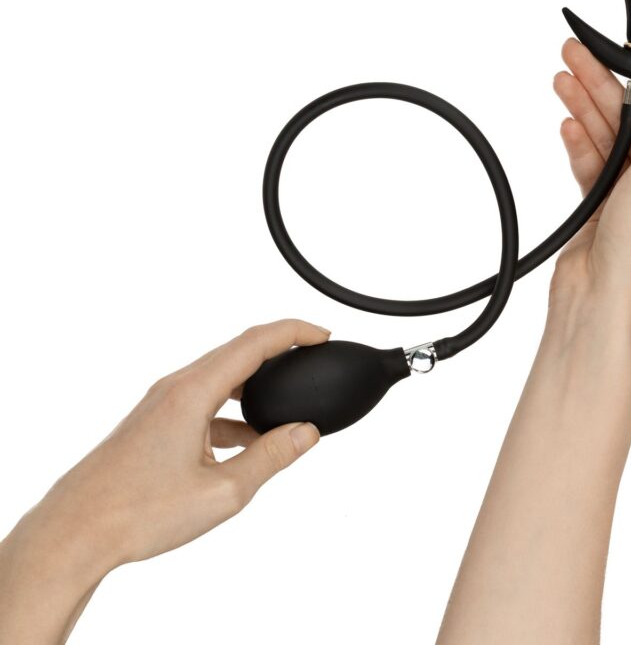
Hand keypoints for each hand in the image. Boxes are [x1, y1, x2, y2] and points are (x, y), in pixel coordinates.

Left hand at [0, 318, 329, 642]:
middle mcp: (175, 388)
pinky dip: (232, 412)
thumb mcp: (223, 490)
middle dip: (279, 350)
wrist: (74, 532)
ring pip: (220, 378)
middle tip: (311, 355)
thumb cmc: (138, 513)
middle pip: (237, 351)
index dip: (293, 332)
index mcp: (193, 392)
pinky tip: (246, 442)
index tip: (321, 334)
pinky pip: (204, 401)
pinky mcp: (156, 421)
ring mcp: (162, 403)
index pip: (254, 343)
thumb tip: (306, 433)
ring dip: (254, 385)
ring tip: (282, 407)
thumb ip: (271, 457)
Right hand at [551, 38, 630, 321]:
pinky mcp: (603, 205)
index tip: (629, 52)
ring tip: (561, 79)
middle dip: (605, 88)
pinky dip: (578, 146)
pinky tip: (565, 125)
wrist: (600, 298)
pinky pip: (591, 165)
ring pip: (609, 140)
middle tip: (576, 55)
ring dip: (585, 111)